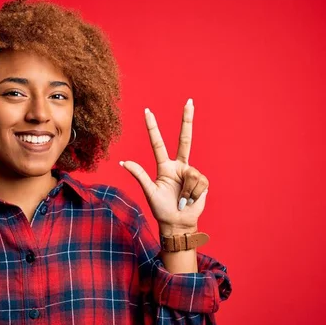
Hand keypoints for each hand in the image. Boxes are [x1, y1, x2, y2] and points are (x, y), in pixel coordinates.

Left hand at [121, 99, 208, 234]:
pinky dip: (193, 194)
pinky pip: (199, 182)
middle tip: (189, 101)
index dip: (152, 128)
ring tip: (182, 200)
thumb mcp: (149, 192)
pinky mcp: (202, 182)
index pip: (158, 143)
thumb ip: (139, 175)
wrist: (178, 223)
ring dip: (186, 191)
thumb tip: (123, 162)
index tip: (147, 111)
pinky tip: (190, 200)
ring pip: (191, 174)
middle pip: (185, 140)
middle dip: (187, 120)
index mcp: (164, 167)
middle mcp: (179, 166)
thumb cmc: (162, 209)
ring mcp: (192, 173)